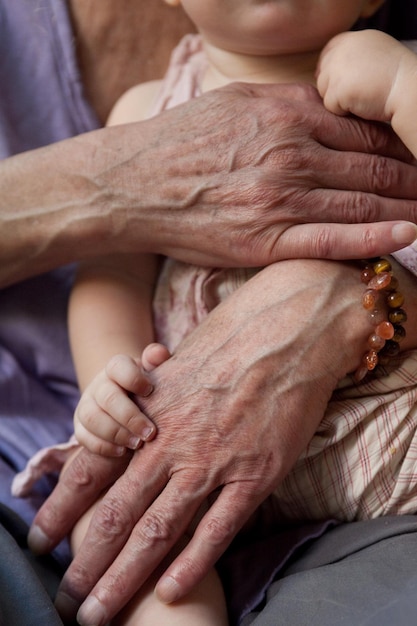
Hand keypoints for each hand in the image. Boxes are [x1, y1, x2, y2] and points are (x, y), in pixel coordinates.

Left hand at [29, 259, 373, 624]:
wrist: (284, 335)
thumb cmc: (228, 345)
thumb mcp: (175, 367)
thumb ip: (150, 400)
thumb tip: (131, 418)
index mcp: (149, 418)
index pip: (90, 471)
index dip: (62, 509)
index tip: (41, 540)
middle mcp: (171, 446)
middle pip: (116, 514)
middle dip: (87, 562)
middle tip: (67, 601)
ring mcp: (212, 462)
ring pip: (158, 531)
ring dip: (125, 577)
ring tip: (100, 614)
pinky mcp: (254, 474)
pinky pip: (218, 528)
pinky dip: (192, 564)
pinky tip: (170, 592)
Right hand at [74, 344, 169, 455]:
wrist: (130, 406)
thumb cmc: (148, 389)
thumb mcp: (156, 373)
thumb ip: (158, 361)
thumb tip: (158, 354)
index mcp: (117, 367)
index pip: (118, 366)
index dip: (133, 378)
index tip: (151, 392)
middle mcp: (99, 385)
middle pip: (107, 397)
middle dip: (130, 417)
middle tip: (150, 433)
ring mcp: (87, 405)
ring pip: (92, 417)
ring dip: (116, 433)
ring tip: (138, 444)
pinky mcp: (81, 427)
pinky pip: (84, 437)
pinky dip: (103, 446)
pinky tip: (122, 451)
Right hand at [115, 82, 416, 264]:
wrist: (130, 185)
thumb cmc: (179, 142)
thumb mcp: (234, 102)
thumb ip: (287, 105)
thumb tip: (326, 108)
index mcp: (288, 116)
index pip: (366, 130)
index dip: (401, 145)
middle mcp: (293, 155)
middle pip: (375, 166)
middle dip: (413, 178)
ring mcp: (282, 200)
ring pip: (363, 203)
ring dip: (406, 207)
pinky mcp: (266, 240)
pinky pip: (332, 241)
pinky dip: (374, 239)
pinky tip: (406, 236)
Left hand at [317, 30, 415, 123]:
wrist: (407, 90)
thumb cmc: (398, 78)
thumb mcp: (377, 55)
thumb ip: (355, 57)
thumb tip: (334, 70)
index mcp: (355, 39)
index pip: (329, 50)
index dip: (329, 67)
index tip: (335, 82)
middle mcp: (343, 49)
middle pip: (323, 73)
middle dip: (333, 87)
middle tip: (356, 94)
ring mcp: (337, 68)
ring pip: (324, 91)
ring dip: (338, 100)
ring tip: (361, 98)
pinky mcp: (336, 88)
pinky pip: (330, 106)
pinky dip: (343, 111)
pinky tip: (361, 106)